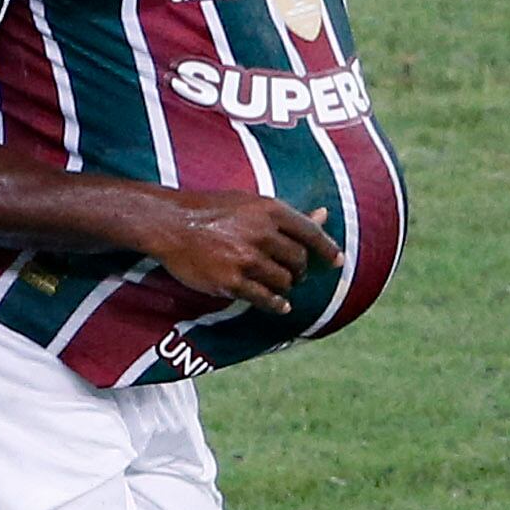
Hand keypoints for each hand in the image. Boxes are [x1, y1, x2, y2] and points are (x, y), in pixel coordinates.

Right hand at [144, 193, 338, 312]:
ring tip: (278, 284)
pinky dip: (277, 305)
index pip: (311, 232)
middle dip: (300, 270)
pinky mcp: (231, 281)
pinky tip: (281, 306)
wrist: (171, 224)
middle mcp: (261, 234)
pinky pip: (265, 299)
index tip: (338, 261)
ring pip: (284, 282)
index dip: (328, 249)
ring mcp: (246, 259)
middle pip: (299, 261)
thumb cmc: (211, 210)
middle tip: (294, 273)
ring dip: (286, 286)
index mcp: (269, 210)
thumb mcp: (251, 203)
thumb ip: (287, 215)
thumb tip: (324, 214)